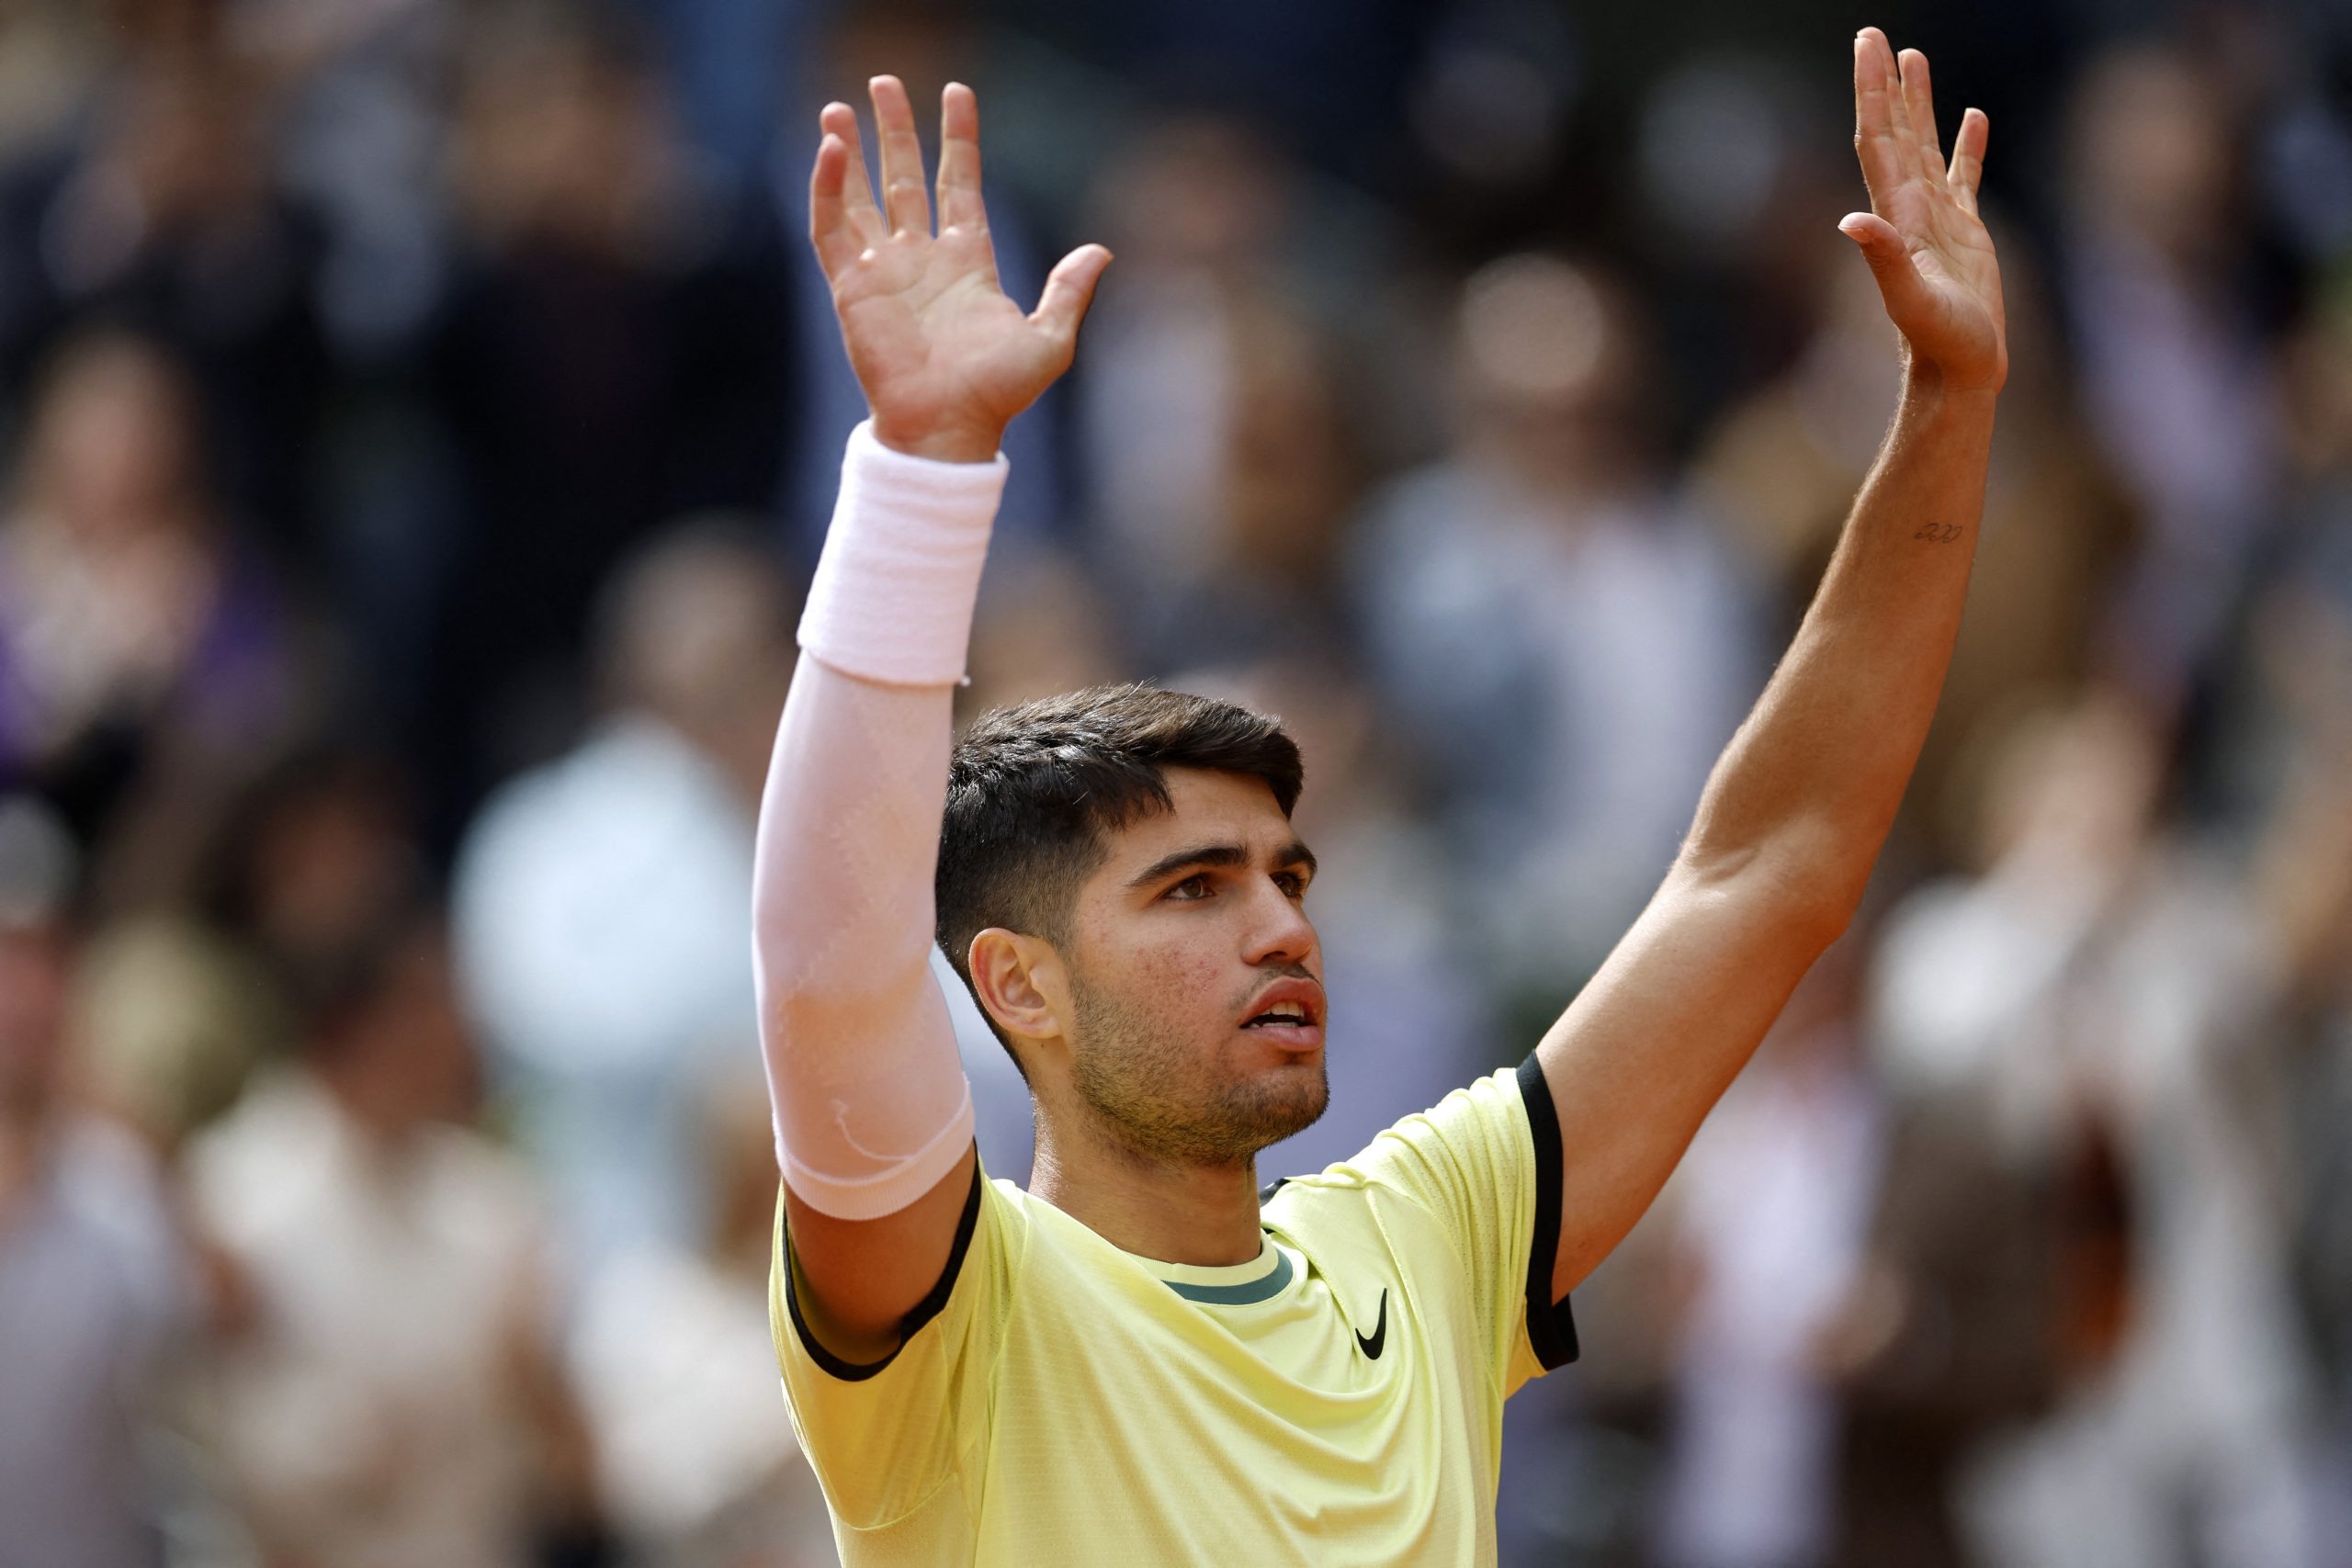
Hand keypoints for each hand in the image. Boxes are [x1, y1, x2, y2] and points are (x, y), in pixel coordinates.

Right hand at [810, 77, 1111, 462]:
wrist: (948, 429)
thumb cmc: (997, 394)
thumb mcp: (1049, 339)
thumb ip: (1069, 292)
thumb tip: (1101, 251)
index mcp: (968, 261)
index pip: (959, 183)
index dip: (959, 138)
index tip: (957, 92)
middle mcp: (923, 259)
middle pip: (905, 177)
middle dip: (897, 130)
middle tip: (885, 81)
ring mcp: (884, 271)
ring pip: (861, 196)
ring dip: (851, 151)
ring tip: (841, 105)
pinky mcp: (851, 288)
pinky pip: (832, 228)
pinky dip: (827, 189)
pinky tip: (830, 149)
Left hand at [1842, 29, 2006, 394]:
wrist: (1957, 373)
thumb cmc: (1938, 343)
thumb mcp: (1910, 300)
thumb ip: (1884, 260)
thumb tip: (1851, 223)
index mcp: (1898, 214)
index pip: (1879, 138)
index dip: (1871, 91)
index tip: (1866, 46)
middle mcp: (1911, 209)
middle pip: (1895, 131)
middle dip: (1885, 84)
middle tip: (1875, 35)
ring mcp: (1939, 219)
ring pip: (1926, 145)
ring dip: (1918, 104)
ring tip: (1914, 59)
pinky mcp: (1967, 233)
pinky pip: (1965, 176)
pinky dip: (1967, 145)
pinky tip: (1972, 116)